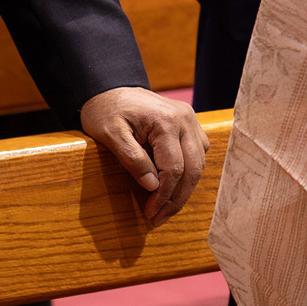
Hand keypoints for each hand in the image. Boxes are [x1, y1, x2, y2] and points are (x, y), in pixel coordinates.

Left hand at [79, 87, 208, 226]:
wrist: (109, 87)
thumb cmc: (106, 111)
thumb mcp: (111, 136)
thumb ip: (133, 160)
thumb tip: (153, 187)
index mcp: (167, 121)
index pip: (174, 168)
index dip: (164, 195)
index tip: (150, 214)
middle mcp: (186, 119)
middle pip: (194, 168)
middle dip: (178, 198)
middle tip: (160, 218)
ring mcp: (190, 120)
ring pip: (200, 162)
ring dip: (185, 187)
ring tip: (166, 207)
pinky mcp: (189, 123)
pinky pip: (198, 152)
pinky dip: (189, 171)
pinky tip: (173, 185)